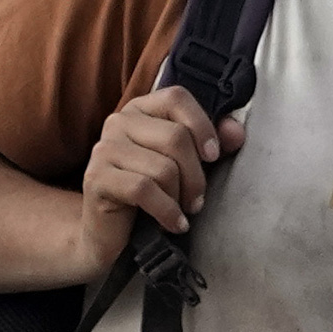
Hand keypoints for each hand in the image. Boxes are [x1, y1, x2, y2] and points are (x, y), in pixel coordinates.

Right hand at [79, 83, 240, 244]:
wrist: (113, 234)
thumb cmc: (154, 194)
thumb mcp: (187, 166)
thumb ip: (212, 144)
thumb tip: (236, 132)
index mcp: (141, 110)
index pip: (177, 97)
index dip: (202, 125)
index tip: (213, 156)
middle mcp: (118, 122)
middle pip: (175, 137)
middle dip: (196, 176)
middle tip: (197, 200)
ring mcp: (104, 149)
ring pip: (163, 168)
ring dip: (180, 197)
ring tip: (181, 212)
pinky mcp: (96, 178)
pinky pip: (144, 189)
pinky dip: (167, 211)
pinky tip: (174, 224)